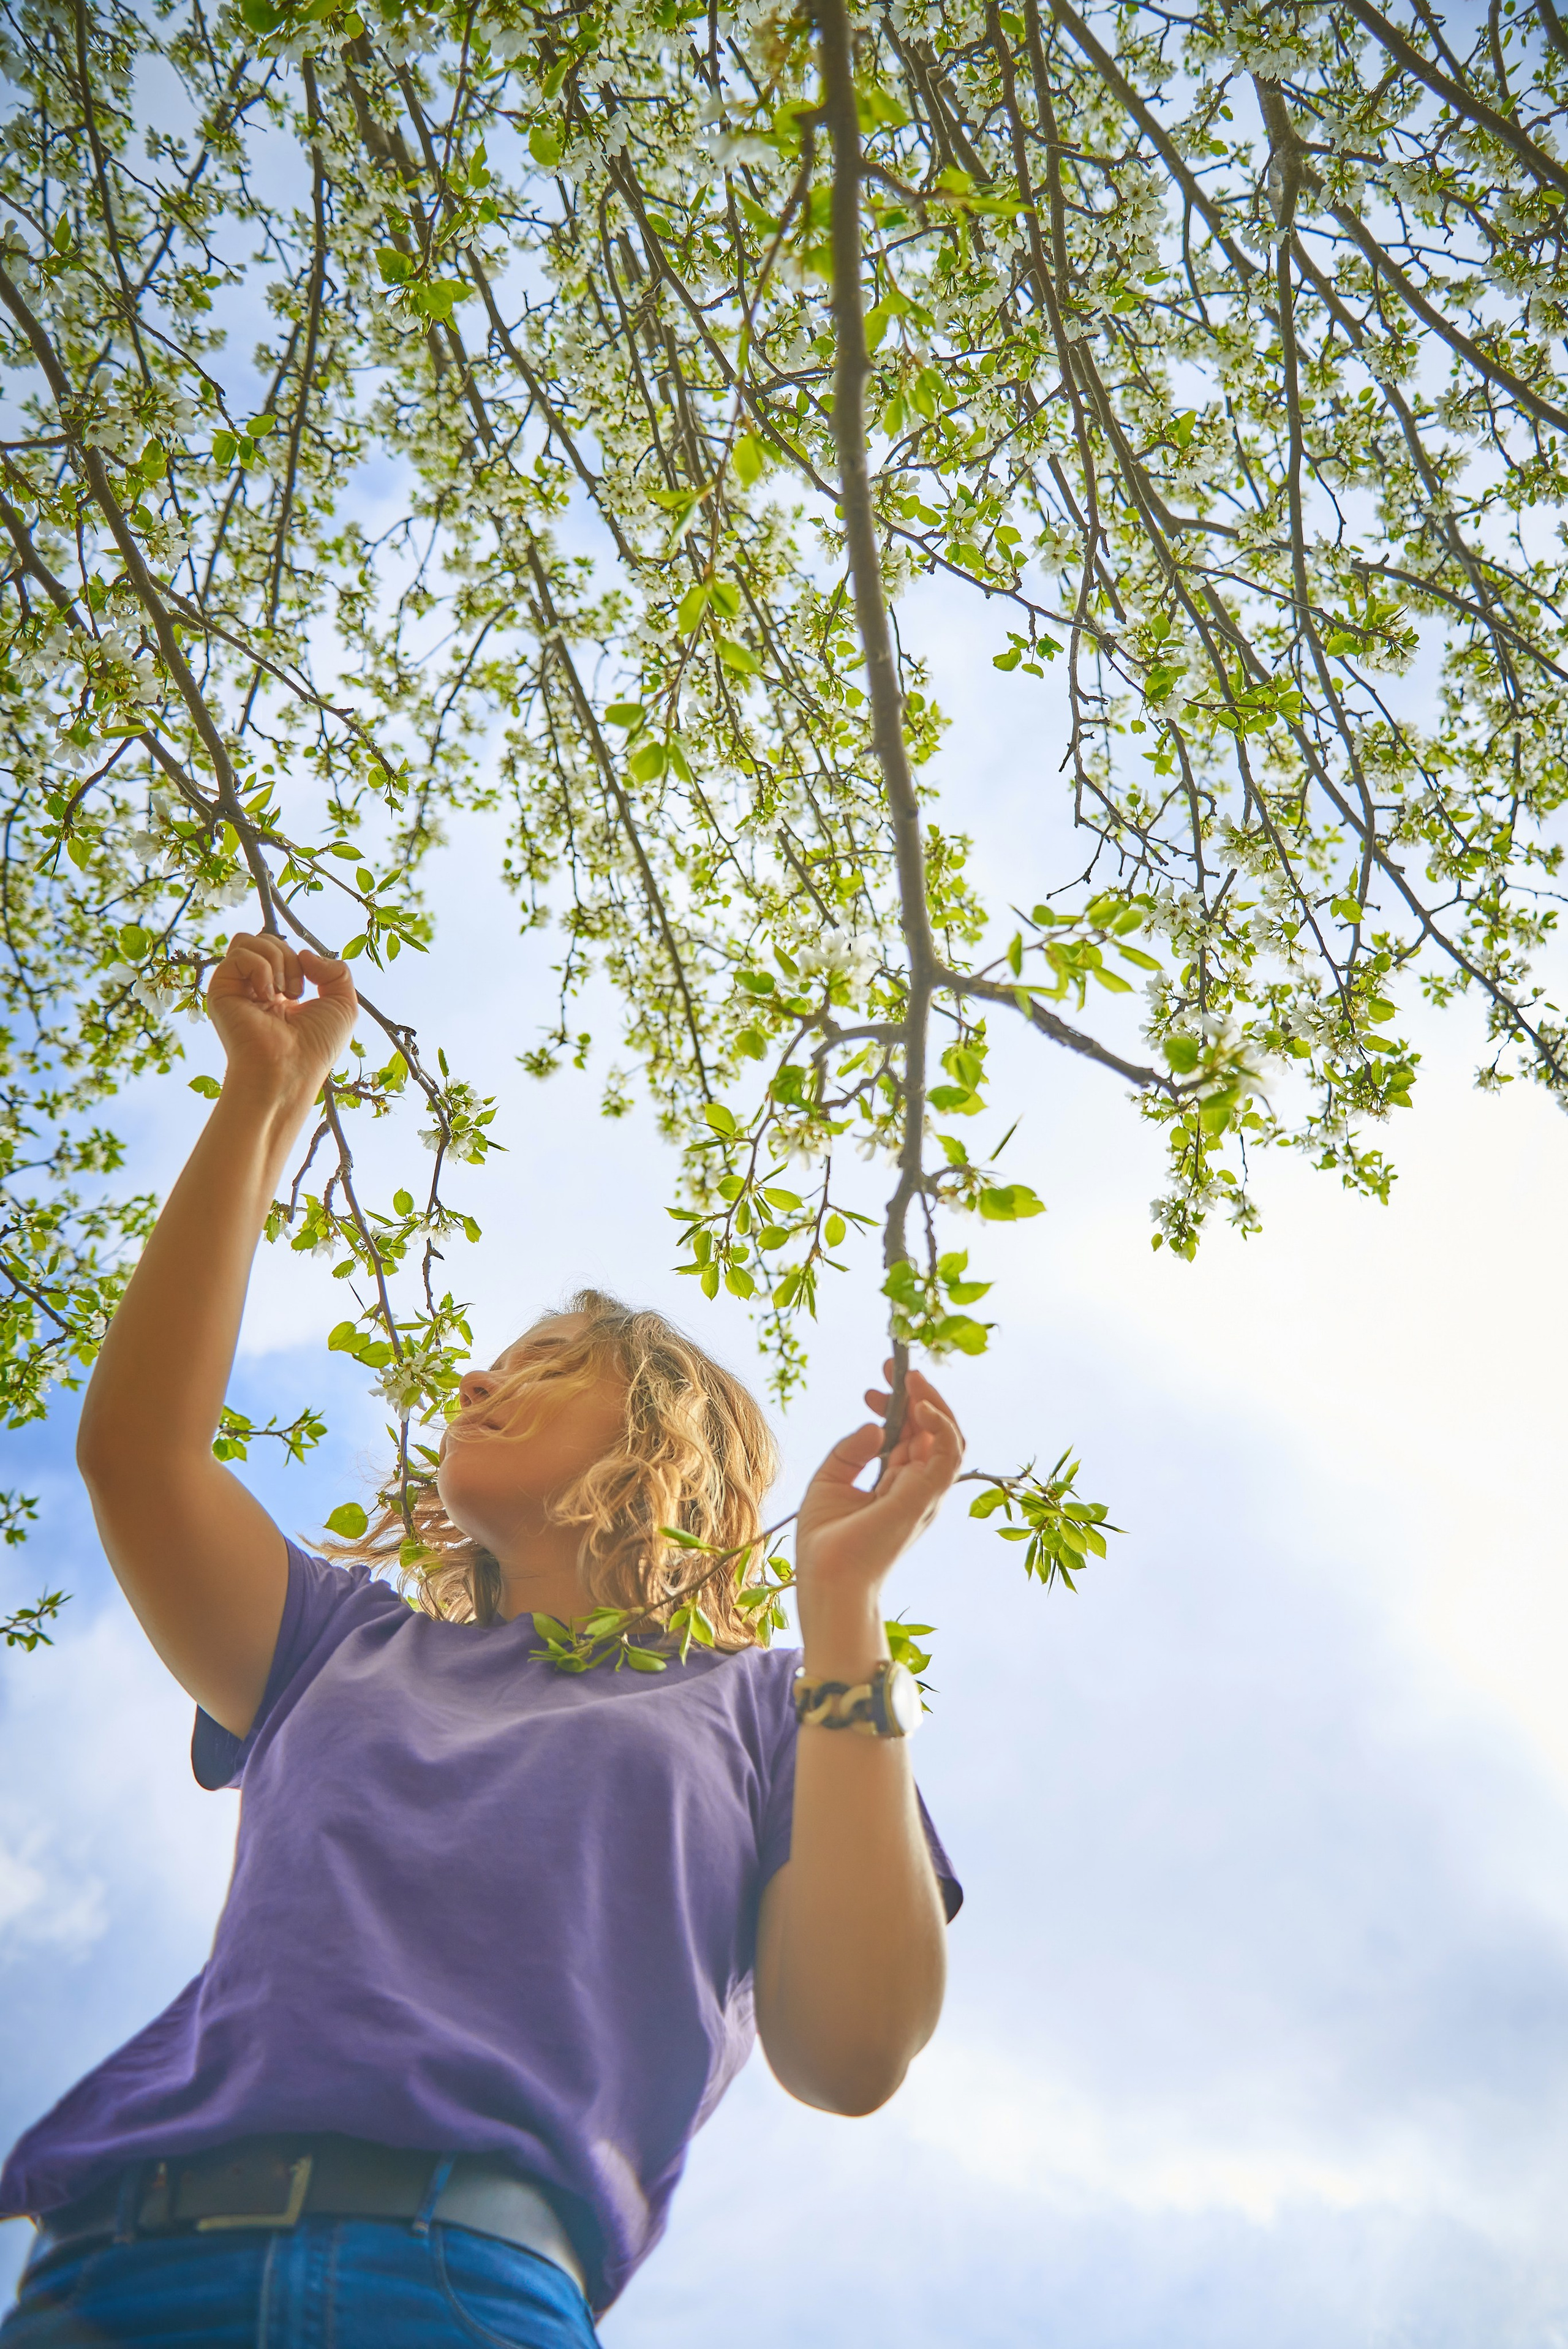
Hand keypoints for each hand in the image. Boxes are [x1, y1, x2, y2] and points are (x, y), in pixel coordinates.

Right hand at [205, 932, 357, 1107]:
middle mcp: (254, 989)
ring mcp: (236, 989)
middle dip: (289, 957)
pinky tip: (266, 997)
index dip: (301, 958)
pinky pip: (239, 954)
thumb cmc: (317, 1046)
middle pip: (264, 940)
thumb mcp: (343, 1004)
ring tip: (282, 994)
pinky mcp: (221, 991)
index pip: (281, 950)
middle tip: (295, 992)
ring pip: (247, 940)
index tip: (309, 989)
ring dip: (275, 959)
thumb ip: (336, 971)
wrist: (290, 1070)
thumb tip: (304, 953)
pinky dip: (260, 968)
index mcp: (279, 992)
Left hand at [794, 1364, 964, 1618]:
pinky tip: (916, 1405)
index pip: (913, 1439)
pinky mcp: (925, 1496)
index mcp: (899, 1488)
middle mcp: (918, 1490)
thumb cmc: (825, 1544)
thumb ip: (851, 1452)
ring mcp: (925, 1494)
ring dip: (932, 1401)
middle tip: (893, 1367)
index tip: (871, 1389)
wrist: (826, 1582)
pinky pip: (950, 1452)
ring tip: (908, 1376)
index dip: (898, 1409)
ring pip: (950, 1437)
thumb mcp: (830, 1483)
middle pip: (933, 1433)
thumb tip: (874, 1424)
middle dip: (918, 1396)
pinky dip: (940, 1423)